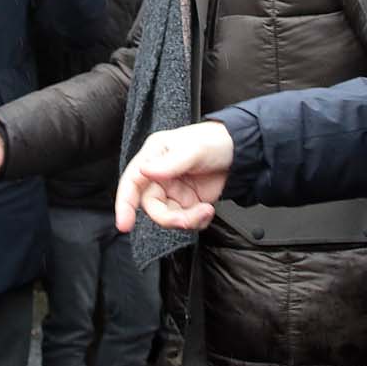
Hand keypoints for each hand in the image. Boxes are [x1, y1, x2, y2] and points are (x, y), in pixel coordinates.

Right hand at [114, 121, 233, 232]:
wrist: (242, 153)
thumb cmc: (216, 141)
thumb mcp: (193, 149)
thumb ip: (169, 163)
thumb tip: (144, 171)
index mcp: (154, 156)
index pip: (131, 182)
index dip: (124, 204)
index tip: (125, 224)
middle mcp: (160, 175)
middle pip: (151, 206)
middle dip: (168, 217)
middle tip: (185, 219)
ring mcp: (175, 191)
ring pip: (168, 217)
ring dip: (187, 220)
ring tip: (205, 211)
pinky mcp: (189, 203)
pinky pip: (185, 221)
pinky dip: (197, 222)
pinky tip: (208, 210)